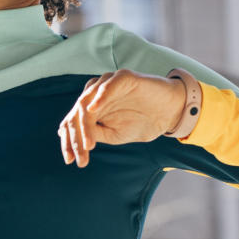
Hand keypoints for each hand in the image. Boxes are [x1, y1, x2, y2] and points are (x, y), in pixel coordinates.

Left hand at [57, 69, 184, 167]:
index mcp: (91, 107)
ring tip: (88, 144)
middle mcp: (96, 93)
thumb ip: (93, 133)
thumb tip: (68, 137)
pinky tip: (94, 110)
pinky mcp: (123, 78)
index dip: (69, 141)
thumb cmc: (141, 123)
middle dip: (76, 137)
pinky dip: (100, 97)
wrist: (170, 113)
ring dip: (85, 124)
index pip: (72, 121)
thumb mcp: (113, 135)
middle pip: (76, 113)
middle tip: (80, 156)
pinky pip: (108, 86)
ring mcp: (108, 84)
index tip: (69, 160)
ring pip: (87, 102)